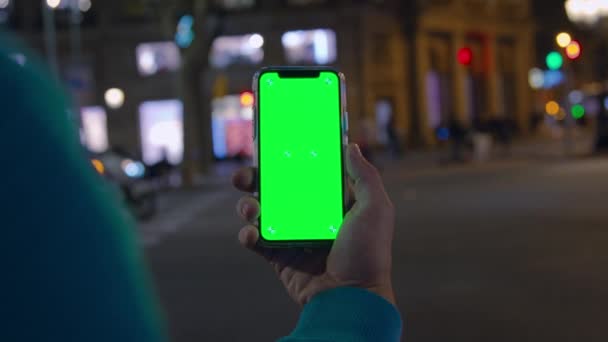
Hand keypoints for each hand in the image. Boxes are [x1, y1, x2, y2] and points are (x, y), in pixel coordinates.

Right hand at [232, 144, 395, 305]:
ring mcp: (292, 235)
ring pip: (261, 212)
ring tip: (250, 209)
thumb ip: (364, 176)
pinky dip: (248, 234)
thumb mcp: (375, 209)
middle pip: (275, 189)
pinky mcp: (279, 256)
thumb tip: (351, 146)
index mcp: (330, 201)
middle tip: (245, 176)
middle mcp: (309, 215)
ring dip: (247, 205)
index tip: (272, 145)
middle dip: (256, 179)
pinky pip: (257, 240)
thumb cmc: (368, 253)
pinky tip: (250, 233)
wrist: (351, 297)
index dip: (288, 158)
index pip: (305, 172)